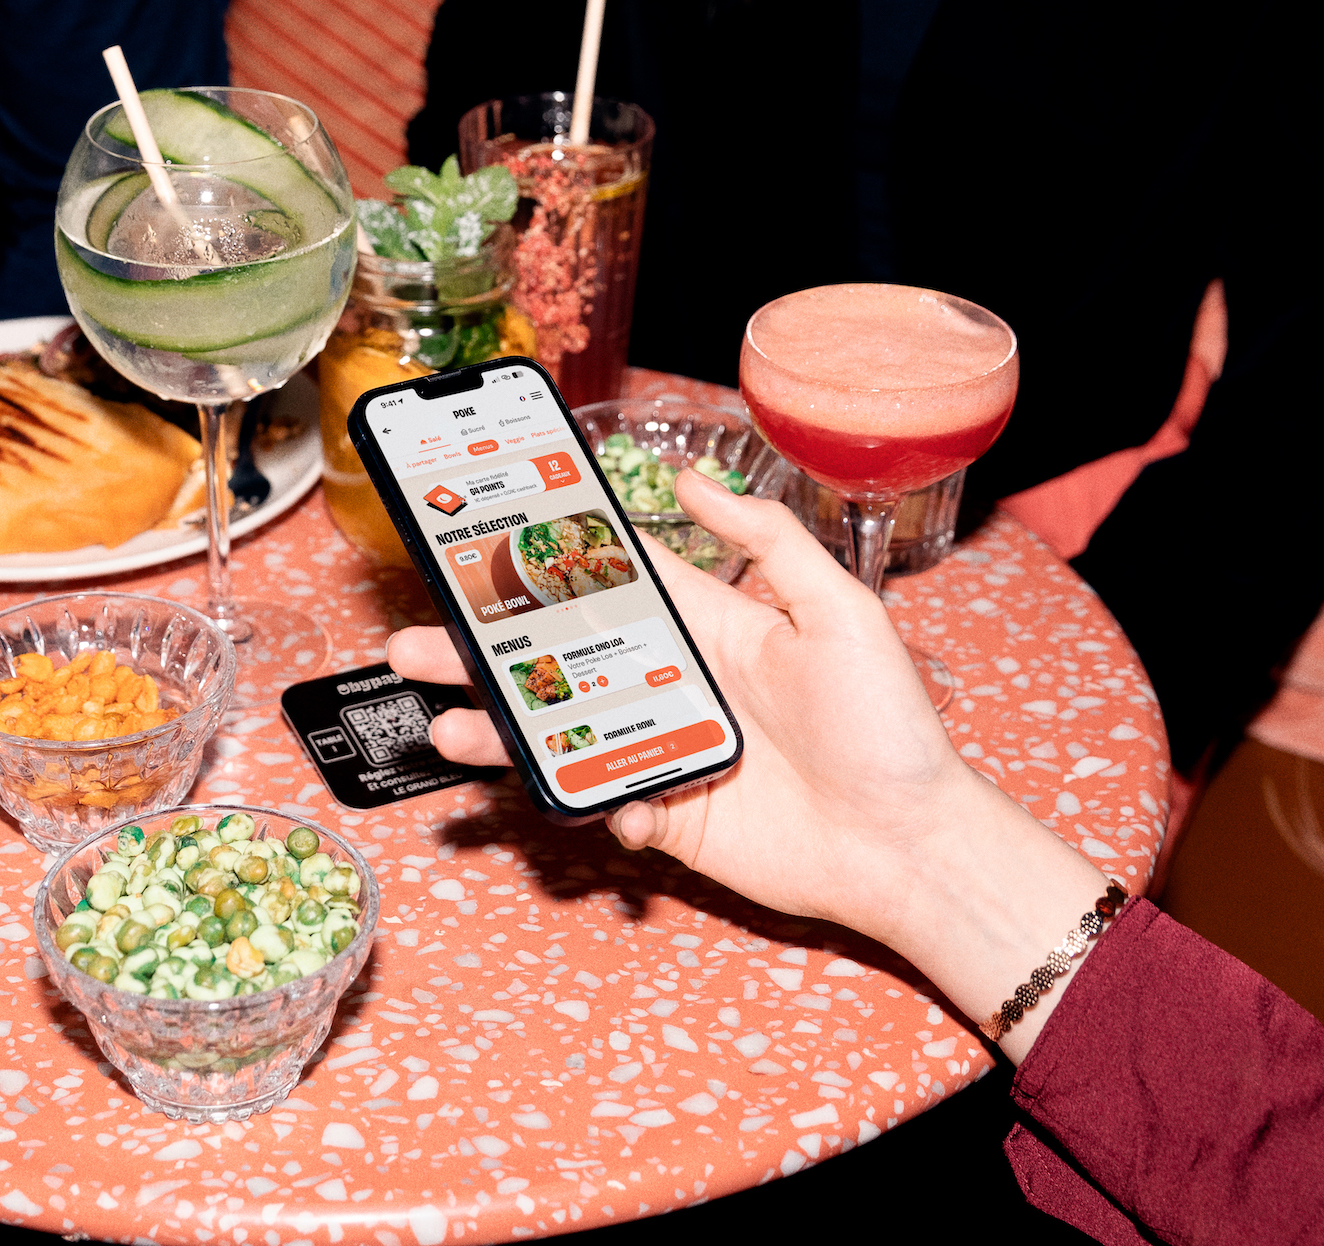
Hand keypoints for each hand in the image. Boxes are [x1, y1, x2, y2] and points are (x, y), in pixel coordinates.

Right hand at [388, 471, 1109, 1058]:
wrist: (910, 844)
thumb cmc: (886, 726)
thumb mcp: (840, 613)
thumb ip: (767, 544)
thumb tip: (692, 480)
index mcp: (704, 625)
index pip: (608, 581)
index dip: (545, 559)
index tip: (477, 538)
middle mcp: (669, 682)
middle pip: (556, 659)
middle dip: (483, 650)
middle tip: (413, 641)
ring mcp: (660, 749)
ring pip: (557, 732)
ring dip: (496, 728)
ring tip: (443, 725)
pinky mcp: (664, 812)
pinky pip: (601, 802)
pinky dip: (590, 802)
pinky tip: (610, 804)